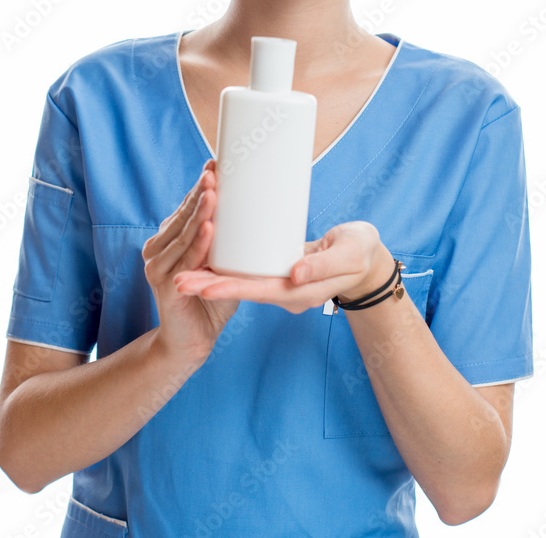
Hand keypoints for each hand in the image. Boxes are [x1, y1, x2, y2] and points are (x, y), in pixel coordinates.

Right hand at [142, 159, 238, 361]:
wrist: (192, 339)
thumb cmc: (211, 297)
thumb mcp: (220, 261)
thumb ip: (229, 239)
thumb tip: (260, 208)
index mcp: (168, 238)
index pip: (186, 206)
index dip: (201, 185)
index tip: (216, 163)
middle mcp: (157, 248)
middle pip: (183, 214)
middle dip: (201, 192)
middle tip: (215, 170)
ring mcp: (157, 266)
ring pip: (184, 233)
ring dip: (199, 212)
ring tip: (213, 191)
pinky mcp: (165, 285)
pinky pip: (186, 260)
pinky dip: (198, 243)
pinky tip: (209, 227)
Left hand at [173, 221, 392, 313]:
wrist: (369, 260)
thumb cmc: (361, 254)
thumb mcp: (347, 257)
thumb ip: (321, 265)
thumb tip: (293, 274)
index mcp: (301, 292)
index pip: (258, 291)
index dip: (228, 287)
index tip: (200, 286)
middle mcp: (287, 292)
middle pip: (243, 289)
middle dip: (209, 285)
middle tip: (176, 282)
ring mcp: (284, 283)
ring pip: (243, 281)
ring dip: (213, 277)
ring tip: (181, 274)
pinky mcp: (281, 271)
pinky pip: (251, 271)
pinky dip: (229, 266)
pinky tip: (209, 257)